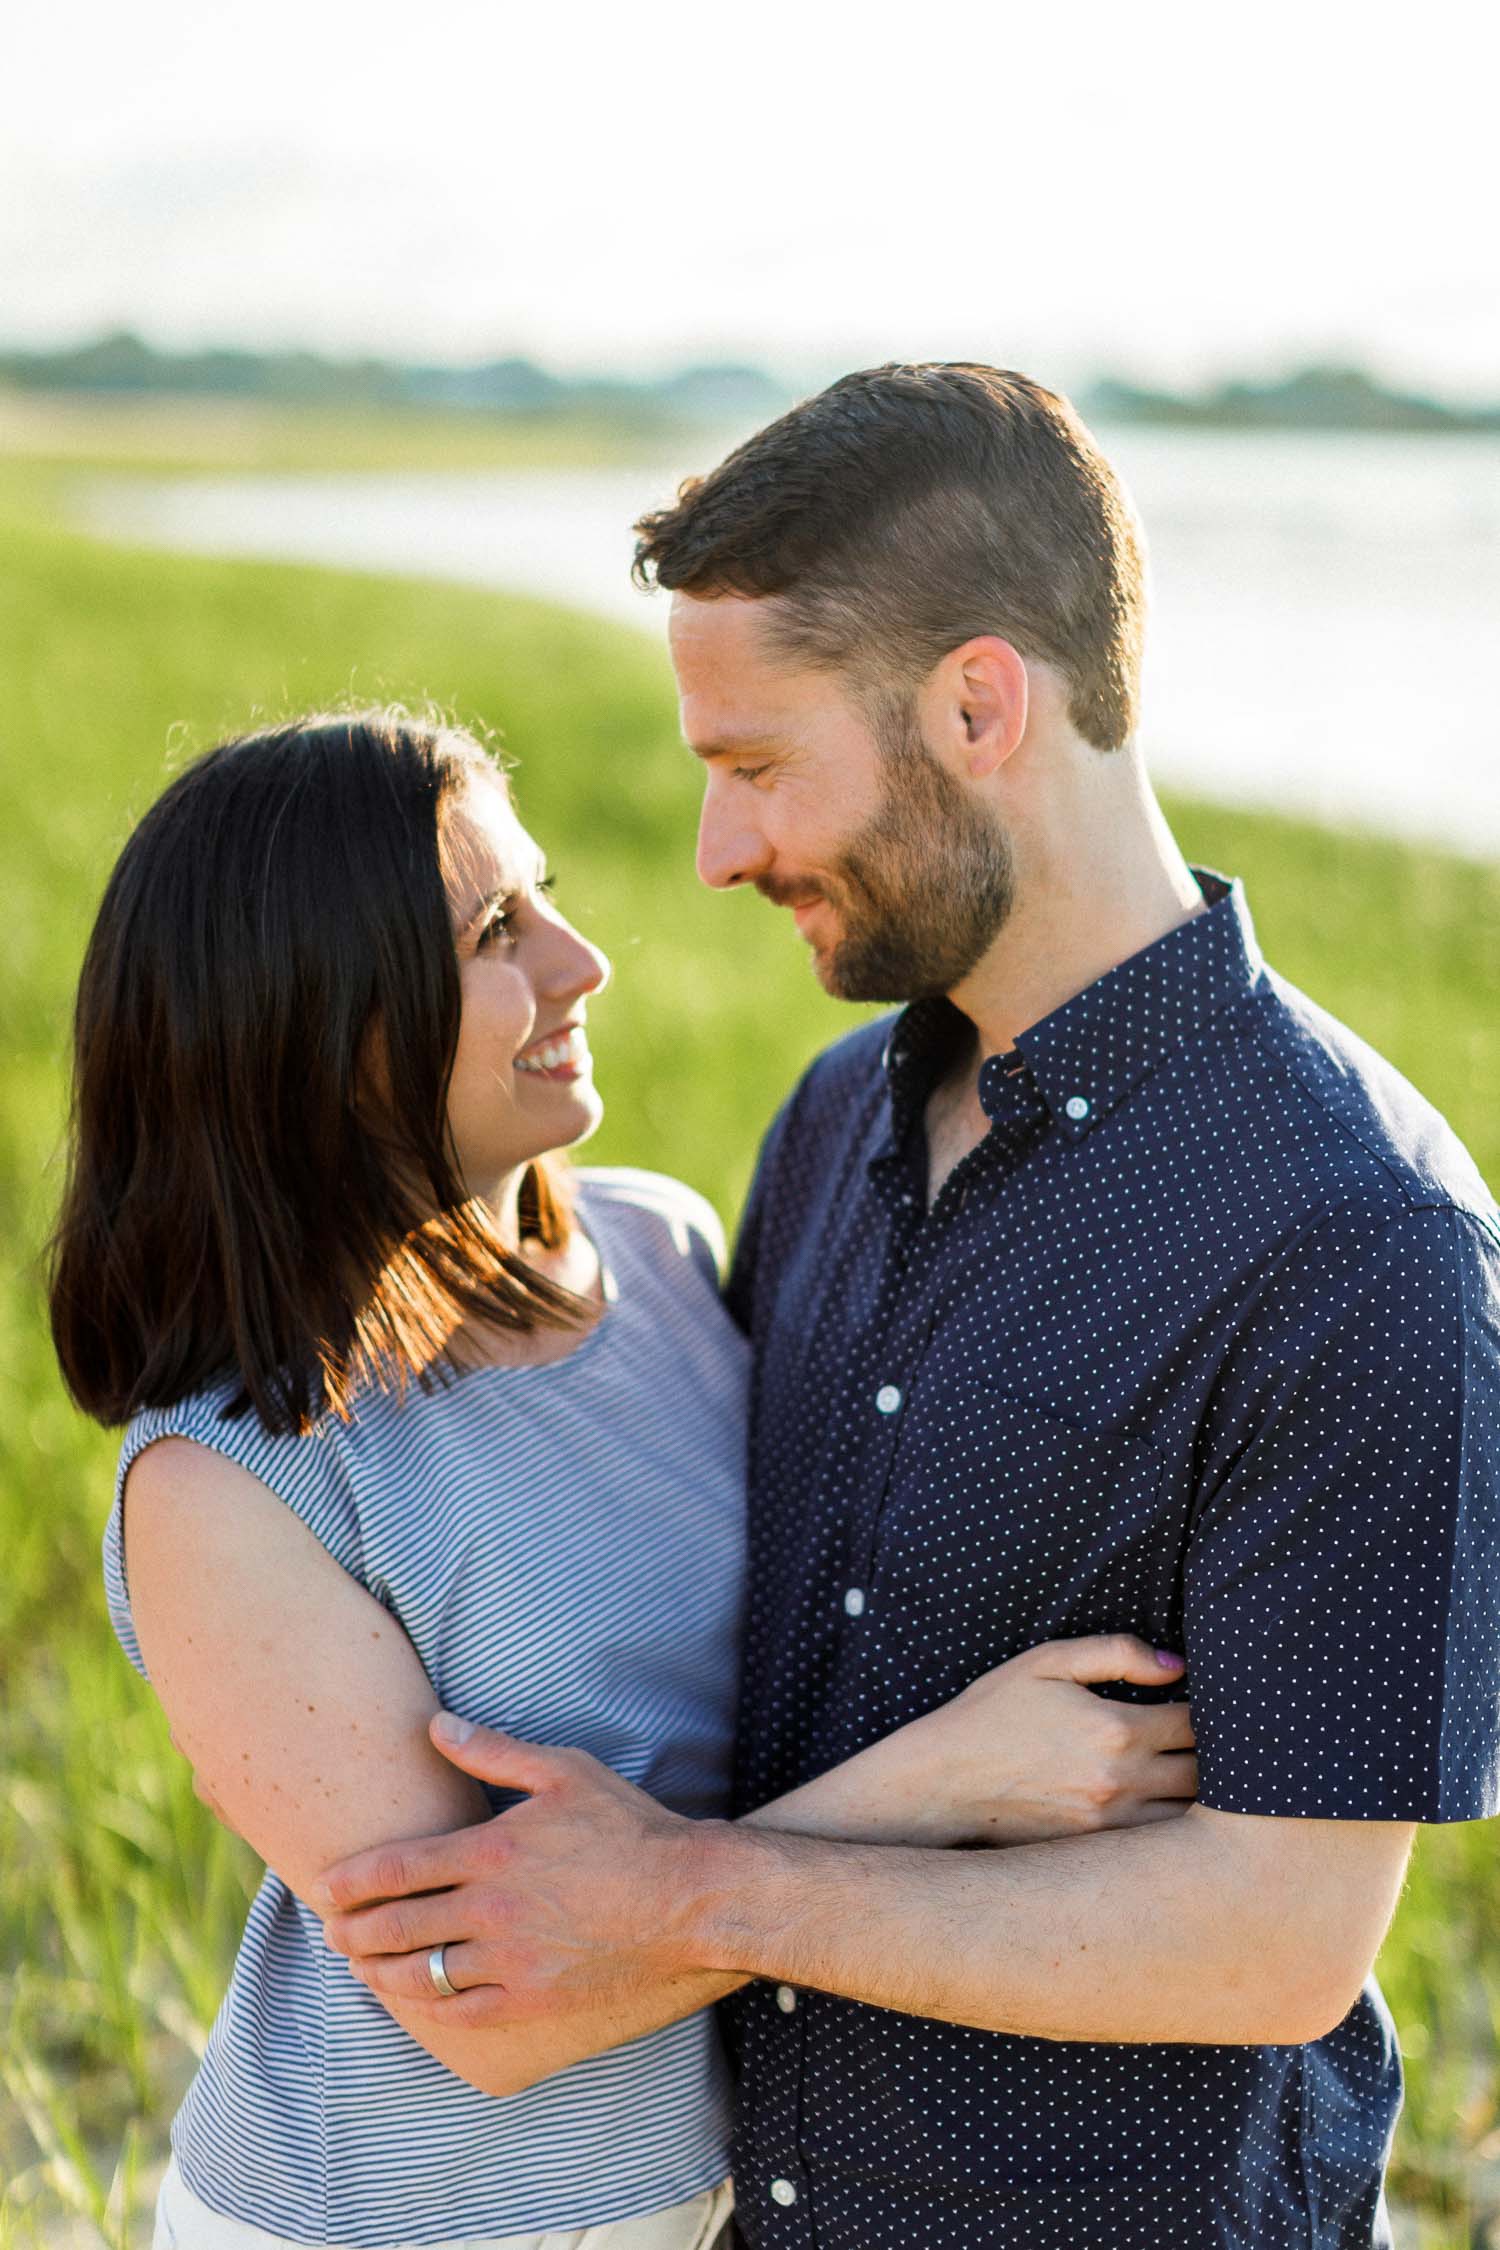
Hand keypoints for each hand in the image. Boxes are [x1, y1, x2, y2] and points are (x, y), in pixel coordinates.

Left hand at [314, 1717, 713, 2027]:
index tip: (326, 1886)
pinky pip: (461, 2012)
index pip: (396, 1869)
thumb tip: (435, 1727)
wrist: (686, 1899)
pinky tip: (416, 1999)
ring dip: (378, 1972)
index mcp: (490, 1852)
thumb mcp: (563, 1771)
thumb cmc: (627, 1827)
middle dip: (351, 1930)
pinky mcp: (531, 1998)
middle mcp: (490, 1910)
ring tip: (360, 1966)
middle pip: (394, 1927)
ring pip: (419, 1975)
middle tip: (331, 1930)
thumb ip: (493, 1752)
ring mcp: (509, 1961)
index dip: (351, 1881)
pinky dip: (428, 2007)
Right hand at [791, 1634, 1195, 1847]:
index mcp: (1116, 1728)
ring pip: (1194, 1819)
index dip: (1216, 1708)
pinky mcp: (1099, 1855)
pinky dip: (1179, 1833)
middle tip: (1224, 1743)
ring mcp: (1113, 1827)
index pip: (1200, 1721)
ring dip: (1209, 1801)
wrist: (940, 1786)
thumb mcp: (1044, 1664)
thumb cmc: (990, 1715)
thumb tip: (1178, 1666)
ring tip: (1210, 1781)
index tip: (1213, 1701)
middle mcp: (1122, 1783)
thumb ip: (1115, 1652)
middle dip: (1224, 1756)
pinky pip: (1162, 1848)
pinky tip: (1177, 1816)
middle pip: (1211, 1775)